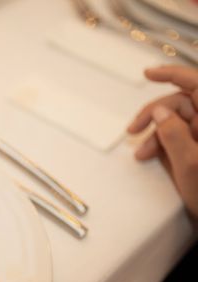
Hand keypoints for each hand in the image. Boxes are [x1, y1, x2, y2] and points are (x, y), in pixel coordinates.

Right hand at [128, 65, 197, 217]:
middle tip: (134, 131)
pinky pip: (181, 136)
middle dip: (156, 115)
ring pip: (178, 121)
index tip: (148, 73)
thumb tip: (159, 112)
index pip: (195, 83)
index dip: (172, 74)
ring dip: (157, 134)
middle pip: (182, 103)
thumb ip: (173, 134)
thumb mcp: (190, 164)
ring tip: (142, 154)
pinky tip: (153, 155)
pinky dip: (165, 143)